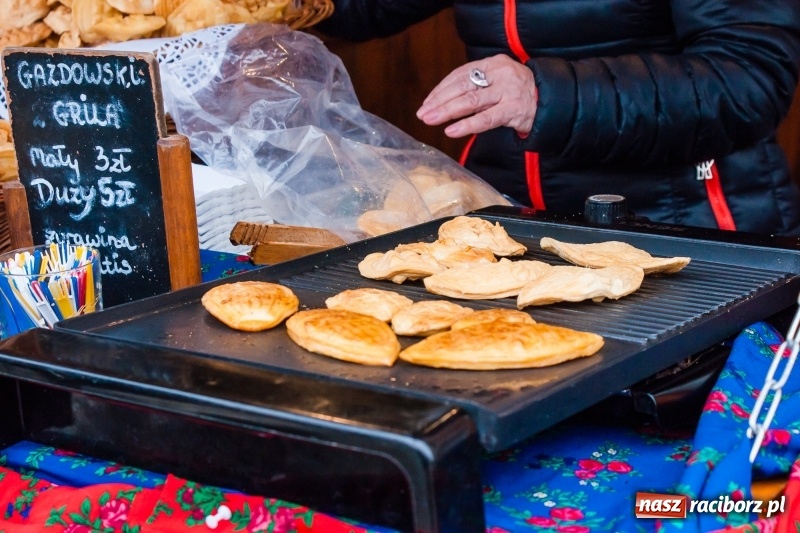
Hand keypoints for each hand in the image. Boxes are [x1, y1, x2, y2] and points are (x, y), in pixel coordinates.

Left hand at [416, 54, 536, 137]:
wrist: (553, 103)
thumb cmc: (520, 94)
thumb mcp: (499, 82)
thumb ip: (478, 86)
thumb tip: (445, 100)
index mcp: (494, 63)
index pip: (460, 74)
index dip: (441, 89)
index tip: (427, 102)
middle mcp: (500, 74)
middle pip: (462, 86)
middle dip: (439, 100)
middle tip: (423, 113)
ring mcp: (507, 91)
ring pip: (470, 101)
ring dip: (447, 111)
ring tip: (430, 120)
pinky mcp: (513, 109)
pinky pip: (486, 119)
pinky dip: (467, 125)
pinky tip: (451, 130)